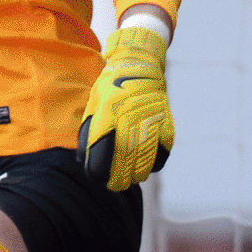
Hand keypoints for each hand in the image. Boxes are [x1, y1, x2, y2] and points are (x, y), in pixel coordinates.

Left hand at [78, 24, 173, 190]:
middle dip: (119, 179)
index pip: (103, 154)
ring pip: (144, 162)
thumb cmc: (110, 89)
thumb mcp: (93, 107)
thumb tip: (84, 162)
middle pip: (125, 162)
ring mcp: (150, 122)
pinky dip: (154, 163)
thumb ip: (88, 134)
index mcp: (108, 114)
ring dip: (137, 174)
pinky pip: (161, 154)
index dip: (100, 171)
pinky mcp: (166, 125)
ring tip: (131, 179)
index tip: (99, 179)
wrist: (139, 66)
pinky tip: (147, 166)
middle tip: (116, 185)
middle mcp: (130, 119)